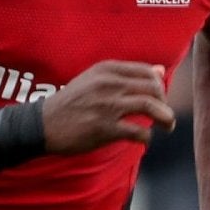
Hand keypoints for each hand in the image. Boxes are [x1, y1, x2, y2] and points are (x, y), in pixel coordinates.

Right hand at [41, 61, 176, 152]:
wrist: (43, 123)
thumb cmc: (73, 102)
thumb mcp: (95, 79)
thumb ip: (127, 75)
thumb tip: (160, 70)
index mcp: (107, 70)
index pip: (148, 72)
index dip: (159, 86)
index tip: (159, 98)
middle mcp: (109, 84)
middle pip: (153, 89)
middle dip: (165, 103)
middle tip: (165, 115)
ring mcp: (107, 106)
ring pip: (151, 107)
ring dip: (166, 119)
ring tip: (167, 126)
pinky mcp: (105, 128)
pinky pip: (139, 132)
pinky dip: (147, 137)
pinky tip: (144, 140)